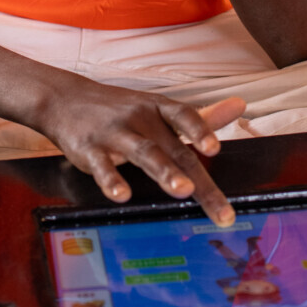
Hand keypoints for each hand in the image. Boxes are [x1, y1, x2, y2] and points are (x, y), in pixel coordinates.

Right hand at [40, 79, 243, 225]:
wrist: (66, 99)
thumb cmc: (122, 109)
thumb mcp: (160, 108)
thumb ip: (200, 117)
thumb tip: (240, 106)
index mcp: (159, 109)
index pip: (184, 116)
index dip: (201, 130)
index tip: (216, 149)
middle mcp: (141, 119)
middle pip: (174, 149)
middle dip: (198, 178)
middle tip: (220, 207)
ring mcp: (115, 133)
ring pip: (144, 153)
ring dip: (164, 172)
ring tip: (183, 190)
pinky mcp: (91, 149)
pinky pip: (103, 166)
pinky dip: (112, 180)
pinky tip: (122, 195)